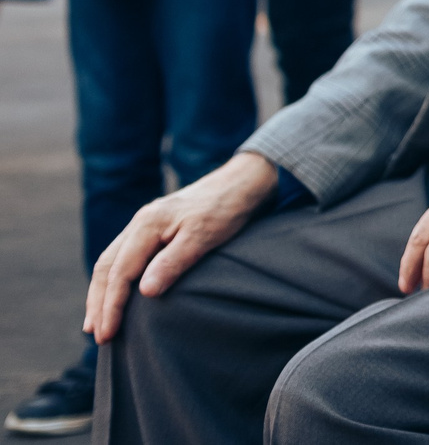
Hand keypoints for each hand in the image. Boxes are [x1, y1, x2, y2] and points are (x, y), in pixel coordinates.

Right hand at [87, 152, 278, 339]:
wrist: (242, 182)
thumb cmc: (226, 209)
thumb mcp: (204, 236)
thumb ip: (174, 262)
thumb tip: (144, 292)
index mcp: (147, 224)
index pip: (120, 272)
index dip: (111, 305)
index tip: (107, 333)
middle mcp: (139, 223)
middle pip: (107, 268)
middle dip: (98, 303)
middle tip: (98, 336)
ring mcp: (144, 225)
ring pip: (111, 262)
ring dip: (101, 294)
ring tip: (96, 324)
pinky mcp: (153, 229)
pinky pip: (123, 257)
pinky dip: (114, 280)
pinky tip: (115, 295)